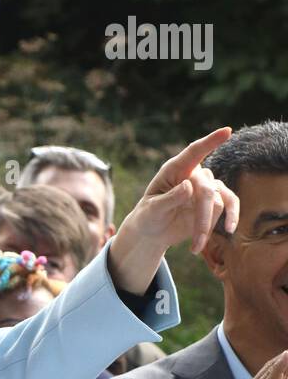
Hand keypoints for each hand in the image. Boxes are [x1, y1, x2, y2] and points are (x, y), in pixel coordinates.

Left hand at [108, 128, 239, 294]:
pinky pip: (228, 204)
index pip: (193, 152)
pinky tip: (229, 229)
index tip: (227, 131)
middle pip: (206, 190)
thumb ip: (169, 198)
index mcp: (174, 169)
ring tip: (196, 247)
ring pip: (218, 200)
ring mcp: (205, 187)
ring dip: (208, 226)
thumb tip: (189, 186)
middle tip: (196, 242)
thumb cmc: (148, 216)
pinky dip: (230, 217)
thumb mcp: (152, 210)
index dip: (210, 141)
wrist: (153, 232)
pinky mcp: (213, 201)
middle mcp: (192, 174)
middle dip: (202, 218)